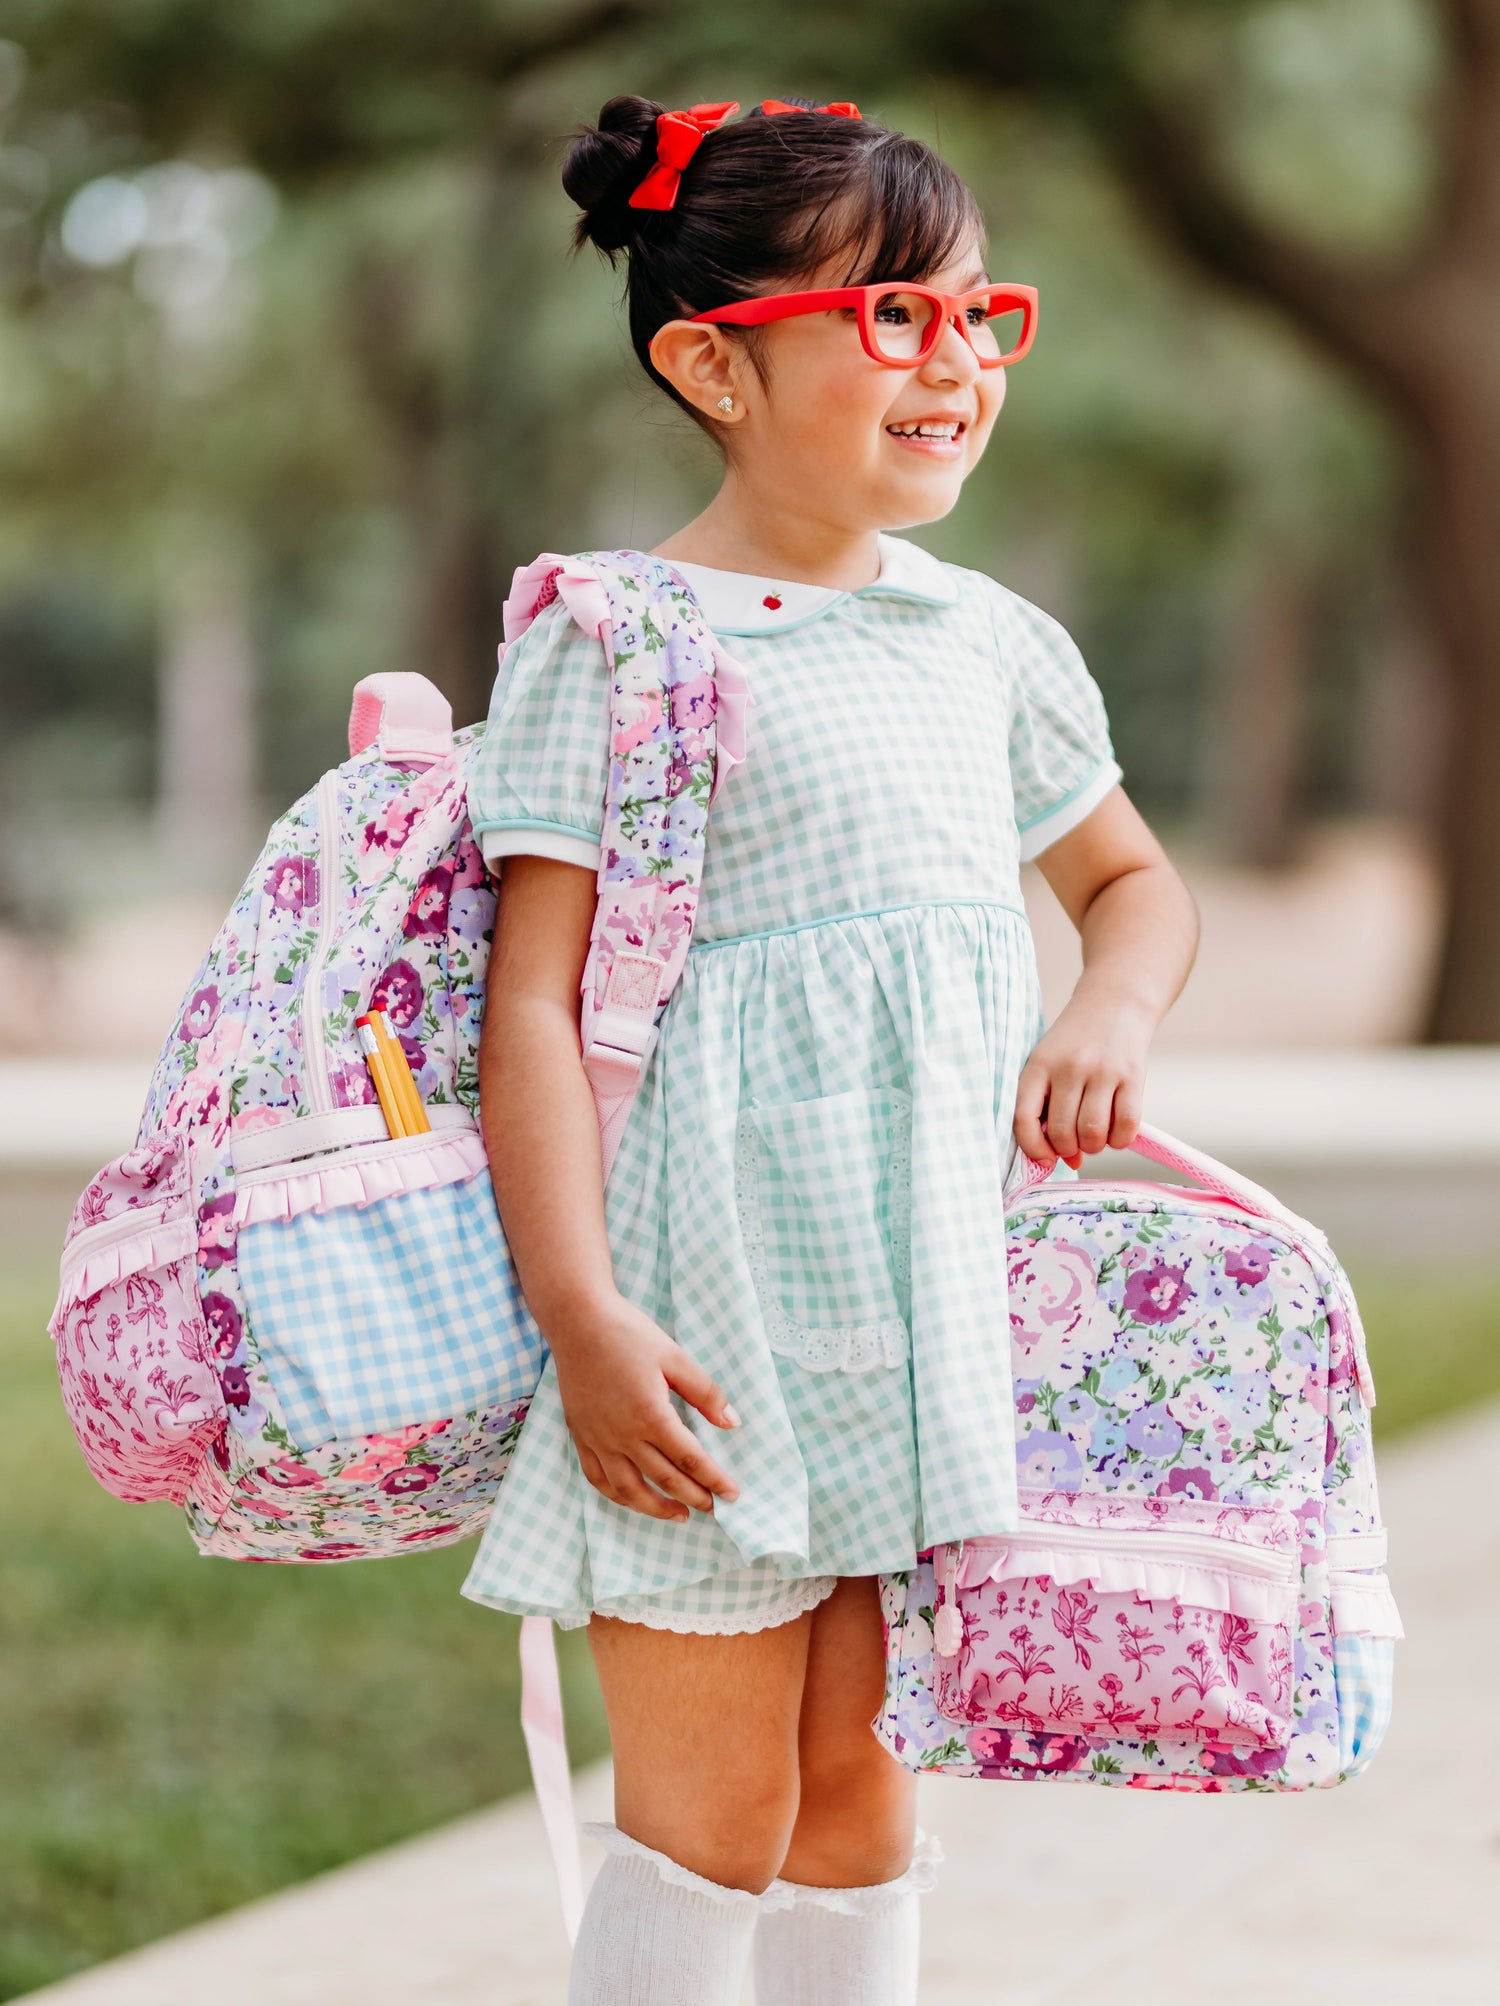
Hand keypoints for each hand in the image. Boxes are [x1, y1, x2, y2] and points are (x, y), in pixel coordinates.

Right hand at [547, 1291, 741, 1522]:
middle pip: (664, 1480)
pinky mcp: (581, 1436)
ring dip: (655, 1508)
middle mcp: (623, 1436)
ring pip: (628, 1489)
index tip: (732, 1495)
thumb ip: (705, 1393)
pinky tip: (633, 1498)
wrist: (578, 1322)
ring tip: (678, 1515)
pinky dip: (617, 1495)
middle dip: (693, 1497)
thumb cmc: (628, 1334)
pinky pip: (598, 1478)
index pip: (690, 1461)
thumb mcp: (675, 1357)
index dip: (714, 1481)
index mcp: (651, 1416)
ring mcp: (598, 1439)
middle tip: (713, 1508)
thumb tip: (731, 1423)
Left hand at [1013, 998, 1148, 1170]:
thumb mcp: (1048, 1062)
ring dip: (1094, 1147)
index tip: (1045, 1160)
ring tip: (1095, 1137)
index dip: (1033, 1149)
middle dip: (1069, 1150)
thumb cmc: (1075, 1042)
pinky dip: (1120, 1140)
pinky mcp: (1132, 1075)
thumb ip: (1047, 1106)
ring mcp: (1101, 1070)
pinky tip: (1116, 1133)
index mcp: (1038, 1065)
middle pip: (1062, 1132)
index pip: (1023, 1119)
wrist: (1116, 1001)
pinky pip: (1126, 1125)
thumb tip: (1069, 1161)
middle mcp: (1068, 1067)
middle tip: (1076, 1145)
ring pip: (1093, 1133)